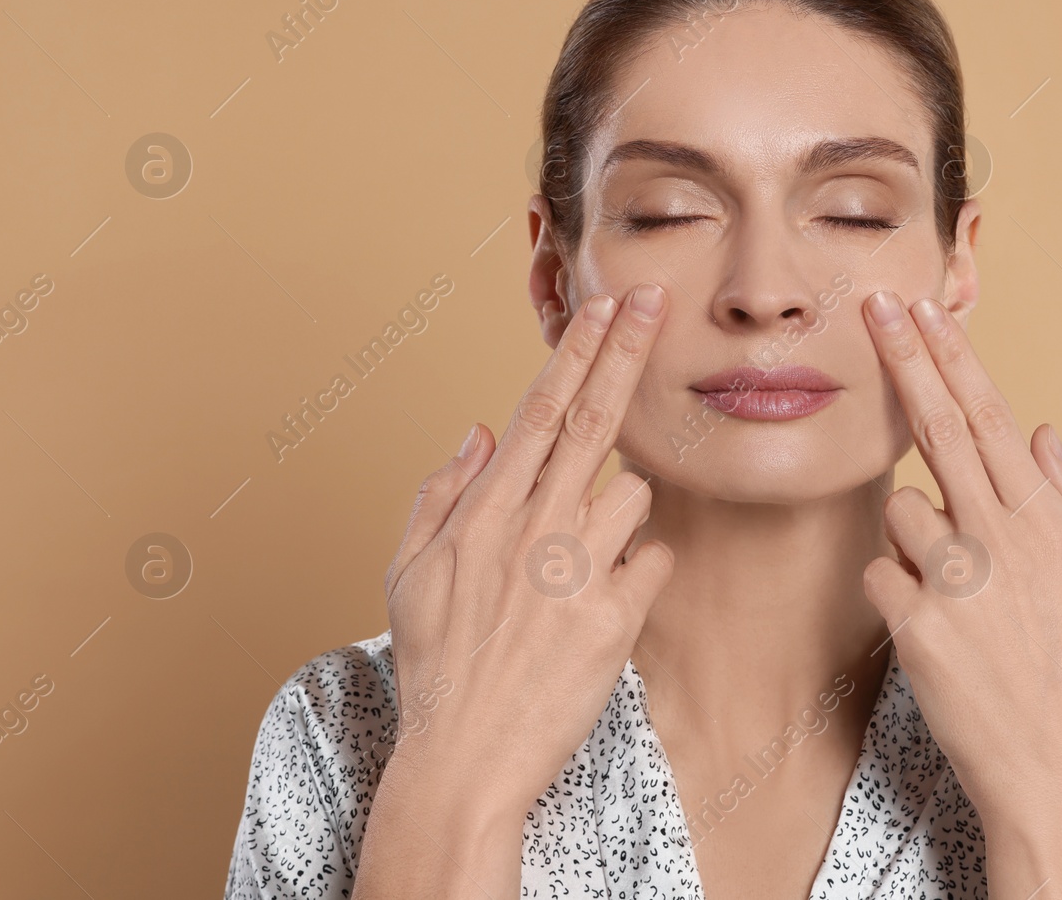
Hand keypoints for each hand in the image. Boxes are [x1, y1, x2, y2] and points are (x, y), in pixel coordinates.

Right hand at [353, 283, 676, 899]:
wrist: (462, 761)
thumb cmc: (435, 665)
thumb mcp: (408, 574)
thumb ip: (442, 493)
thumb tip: (479, 428)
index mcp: (483, 514)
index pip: (536, 412)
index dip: (575, 352)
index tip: (604, 305)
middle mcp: (532, 532)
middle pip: (592, 421)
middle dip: (625, 352)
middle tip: (653, 301)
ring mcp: (576, 574)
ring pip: (634, 494)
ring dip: (620, 511)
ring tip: (577, 564)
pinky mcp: (613, 620)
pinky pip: (653, 562)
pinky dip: (637, 571)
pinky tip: (602, 604)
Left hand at [859, 291, 1061, 896]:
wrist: (1052, 763)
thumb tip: (1043, 431)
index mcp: (1045, 520)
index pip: (991, 417)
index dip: (953, 359)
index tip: (924, 310)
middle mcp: (1002, 536)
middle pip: (941, 428)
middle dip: (905, 359)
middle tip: (874, 306)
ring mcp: (958, 579)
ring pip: (901, 509)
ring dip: (914, 537)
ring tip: (956, 593)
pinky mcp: (917, 624)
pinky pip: (881, 574)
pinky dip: (897, 591)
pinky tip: (934, 629)